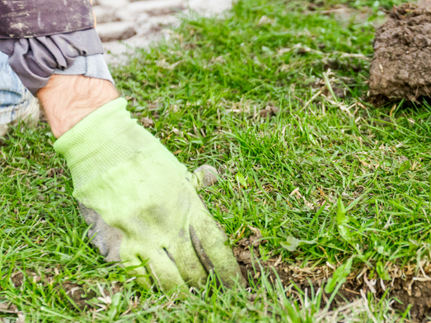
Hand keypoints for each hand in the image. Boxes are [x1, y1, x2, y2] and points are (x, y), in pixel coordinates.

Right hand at [55, 99, 241, 291]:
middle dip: (204, 284)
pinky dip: (148, 284)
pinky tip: (156, 290)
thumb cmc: (142, 155)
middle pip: (194, 267)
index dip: (228, 270)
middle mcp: (168, 223)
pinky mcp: (116, 239)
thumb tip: (214, 178)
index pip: (215, 246)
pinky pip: (135, 273)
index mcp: (189, 205)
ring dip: (180, 291)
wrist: (102, 146)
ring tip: (188, 297)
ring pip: (167, 277)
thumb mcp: (177, 168)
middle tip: (211, 293)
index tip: (237, 285)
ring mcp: (142, 234)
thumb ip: (197, 181)